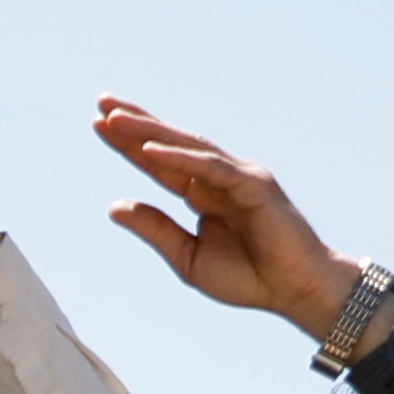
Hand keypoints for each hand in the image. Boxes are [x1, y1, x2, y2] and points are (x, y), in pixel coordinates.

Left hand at [94, 94, 362, 338]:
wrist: (294, 291)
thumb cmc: (249, 277)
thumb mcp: (188, 257)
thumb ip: (155, 229)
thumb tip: (113, 207)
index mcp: (202, 194)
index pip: (159, 163)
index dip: (129, 144)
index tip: (99, 124)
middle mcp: (218, 178)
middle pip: (170, 144)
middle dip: (136, 122)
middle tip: (103, 102)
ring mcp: (237, 177)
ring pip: (188, 147)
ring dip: (152, 131)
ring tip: (117, 118)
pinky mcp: (254, 185)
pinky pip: (211, 168)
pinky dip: (181, 159)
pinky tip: (150, 150)